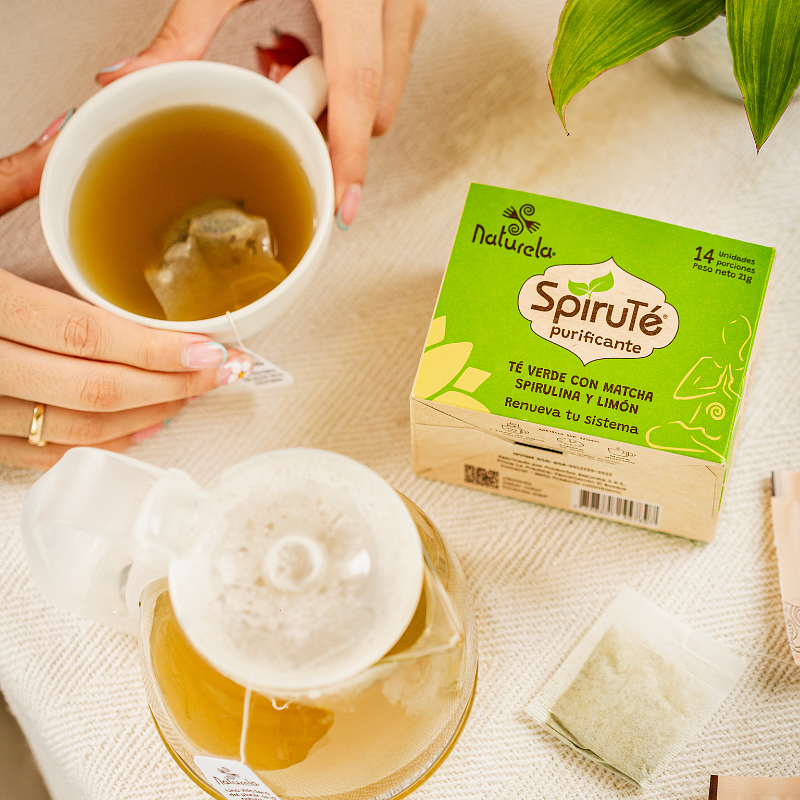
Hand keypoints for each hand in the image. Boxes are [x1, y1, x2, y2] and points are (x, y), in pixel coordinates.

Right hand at [0, 120, 253, 469]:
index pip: (87, 337)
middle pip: (91, 393)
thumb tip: (71, 141)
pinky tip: (132, 432)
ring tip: (187, 400)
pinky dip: (92, 449)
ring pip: (71, 435)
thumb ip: (11, 180)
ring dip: (142, 421)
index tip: (212, 351)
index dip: (158, 352)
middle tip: (218, 377)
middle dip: (170, 389)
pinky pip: (34, 457)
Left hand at [96, 0, 426, 228]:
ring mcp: (408, 3)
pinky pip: (389, 70)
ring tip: (294, 60)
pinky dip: (352, 78)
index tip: (343, 206)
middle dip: (335, 126)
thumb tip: (132, 77)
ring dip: (342, 102)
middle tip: (284, 98)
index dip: (351, 157)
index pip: (359, 92)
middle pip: (376, 109)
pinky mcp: (407, 8)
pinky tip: (315, 47)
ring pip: (386, 94)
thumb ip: (184, 28)